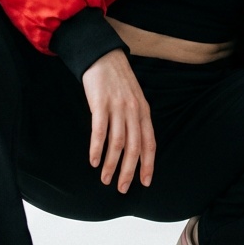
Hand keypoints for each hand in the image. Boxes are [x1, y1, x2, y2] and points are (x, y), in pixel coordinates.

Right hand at [81, 49, 155, 192]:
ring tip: (105, 179)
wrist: (102, 56)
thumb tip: (135, 145)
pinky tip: (93, 161)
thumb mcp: (134, 98)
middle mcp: (133, 111)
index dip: (148, 164)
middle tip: (123, 188)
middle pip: (134, 147)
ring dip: (112, 164)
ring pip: (117, 143)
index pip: (149, 143)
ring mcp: (117, 107)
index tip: (145, 182)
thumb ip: (136, 119)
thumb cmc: (117, 80)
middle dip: (129, 171)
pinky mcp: (100, 104)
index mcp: (144, 111)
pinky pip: (100, 131)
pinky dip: (97, 148)